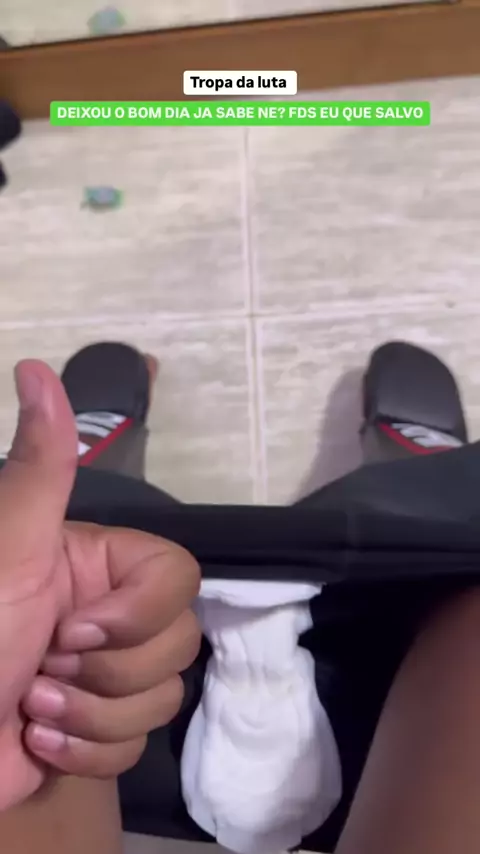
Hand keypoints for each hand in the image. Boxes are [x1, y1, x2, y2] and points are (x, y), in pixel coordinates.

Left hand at [0, 360, 199, 811]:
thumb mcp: (5, 550)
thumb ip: (37, 466)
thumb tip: (35, 365)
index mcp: (97, 565)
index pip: (179, 576)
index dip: (140, 612)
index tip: (79, 627)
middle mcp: (108, 613)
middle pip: (180, 641)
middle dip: (108, 673)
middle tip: (45, 665)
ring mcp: (106, 675)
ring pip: (164, 695)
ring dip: (90, 716)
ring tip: (33, 706)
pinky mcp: (99, 730)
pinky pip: (138, 742)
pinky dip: (85, 750)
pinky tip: (37, 740)